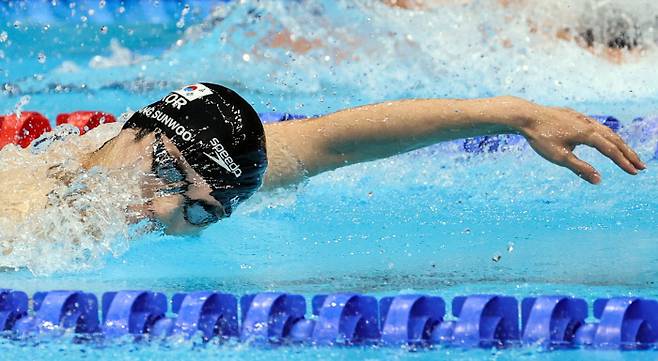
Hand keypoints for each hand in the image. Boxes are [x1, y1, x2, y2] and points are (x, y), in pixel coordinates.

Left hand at [518, 104, 645, 183]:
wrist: (526, 116)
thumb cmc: (541, 138)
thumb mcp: (559, 157)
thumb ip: (580, 168)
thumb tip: (599, 180)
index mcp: (587, 134)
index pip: (611, 150)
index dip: (623, 162)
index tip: (635, 172)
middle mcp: (589, 124)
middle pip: (614, 140)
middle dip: (628, 154)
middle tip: (641, 166)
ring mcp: (582, 118)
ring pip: (607, 131)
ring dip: (619, 144)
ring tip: (627, 154)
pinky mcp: (574, 116)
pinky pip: (596, 126)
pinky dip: (607, 135)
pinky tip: (604, 139)